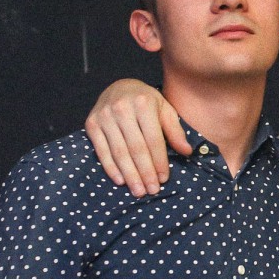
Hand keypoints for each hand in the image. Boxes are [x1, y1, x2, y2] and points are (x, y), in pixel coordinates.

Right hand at [85, 79, 189, 196]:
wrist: (119, 86)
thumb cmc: (147, 101)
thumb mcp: (165, 109)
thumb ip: (175, 130)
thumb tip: (187, 152)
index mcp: (144, 104)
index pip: (153, 140)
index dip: (159, 161)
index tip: (163, 179)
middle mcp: (122, 109)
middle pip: (136, 148)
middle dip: (145, 172)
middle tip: (151, 190)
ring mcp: (104, 116)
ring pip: (119, 152)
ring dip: (129, 174)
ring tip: (138, 191)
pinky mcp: (91, 124)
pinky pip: (101, 150)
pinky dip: (110, 167)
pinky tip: (120, 180)